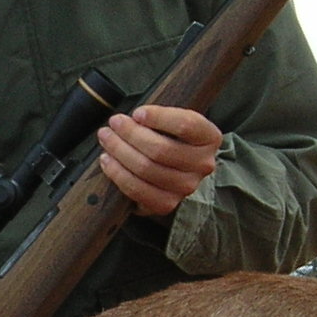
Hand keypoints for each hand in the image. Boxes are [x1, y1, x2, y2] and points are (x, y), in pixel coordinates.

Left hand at [98, 105, 221, 217]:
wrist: (175, 168)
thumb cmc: (170, 136)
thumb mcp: (173, 120)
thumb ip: (159, 116)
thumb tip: (130, 120)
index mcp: (209, 137)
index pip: (186, 125)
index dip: (158, 117)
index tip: (137, 112)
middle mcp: (203, 164)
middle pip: (161, 149)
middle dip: (130, 134)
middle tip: (114, 123)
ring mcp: (187, 187)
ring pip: (147, 169)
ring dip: (120, 152)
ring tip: (107, 139)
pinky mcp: (167, 204)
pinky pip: (138, 190)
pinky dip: (118, 174)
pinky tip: (107, 161)